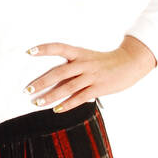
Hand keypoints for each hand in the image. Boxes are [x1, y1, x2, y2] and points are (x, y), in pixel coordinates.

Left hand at [23, 35, 156, 111]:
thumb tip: (53, 82)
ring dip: (50, 96)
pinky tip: (57, 110)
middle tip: (27, 90)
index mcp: (80, 53)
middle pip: (58, 73)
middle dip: (41, 82)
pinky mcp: (98, 88)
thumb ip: (72, 68)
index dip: (44, 49)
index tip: (29, 52)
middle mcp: (84, 64)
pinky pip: (79, 98)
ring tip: (37, 103)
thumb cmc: (105, 62)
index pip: (59, 48)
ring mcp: (91, 76)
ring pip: (67, 87)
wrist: (130, 63)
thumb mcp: (88, 59)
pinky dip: (67, 104)